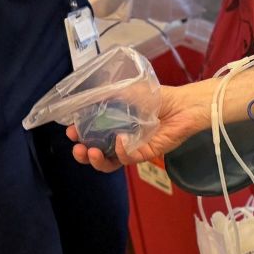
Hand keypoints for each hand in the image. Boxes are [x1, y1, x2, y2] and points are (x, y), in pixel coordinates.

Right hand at [69, 81, 210, 172]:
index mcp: (115, 126)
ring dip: (97, 160)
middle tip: (77, 146)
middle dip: (83, 154)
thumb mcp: (129, 91)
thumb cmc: (158, 97)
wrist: (184, 103)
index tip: (70, 129)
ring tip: (90, 152)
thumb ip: (108, 96)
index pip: (92, 136)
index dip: (79, 135)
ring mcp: (134, 149)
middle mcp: (122, 140)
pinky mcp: (147, 153)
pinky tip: (118, 141)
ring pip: (111, 162)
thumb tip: (85, 98)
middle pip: (98, 155)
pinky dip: (121, 151)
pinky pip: (129, 159)